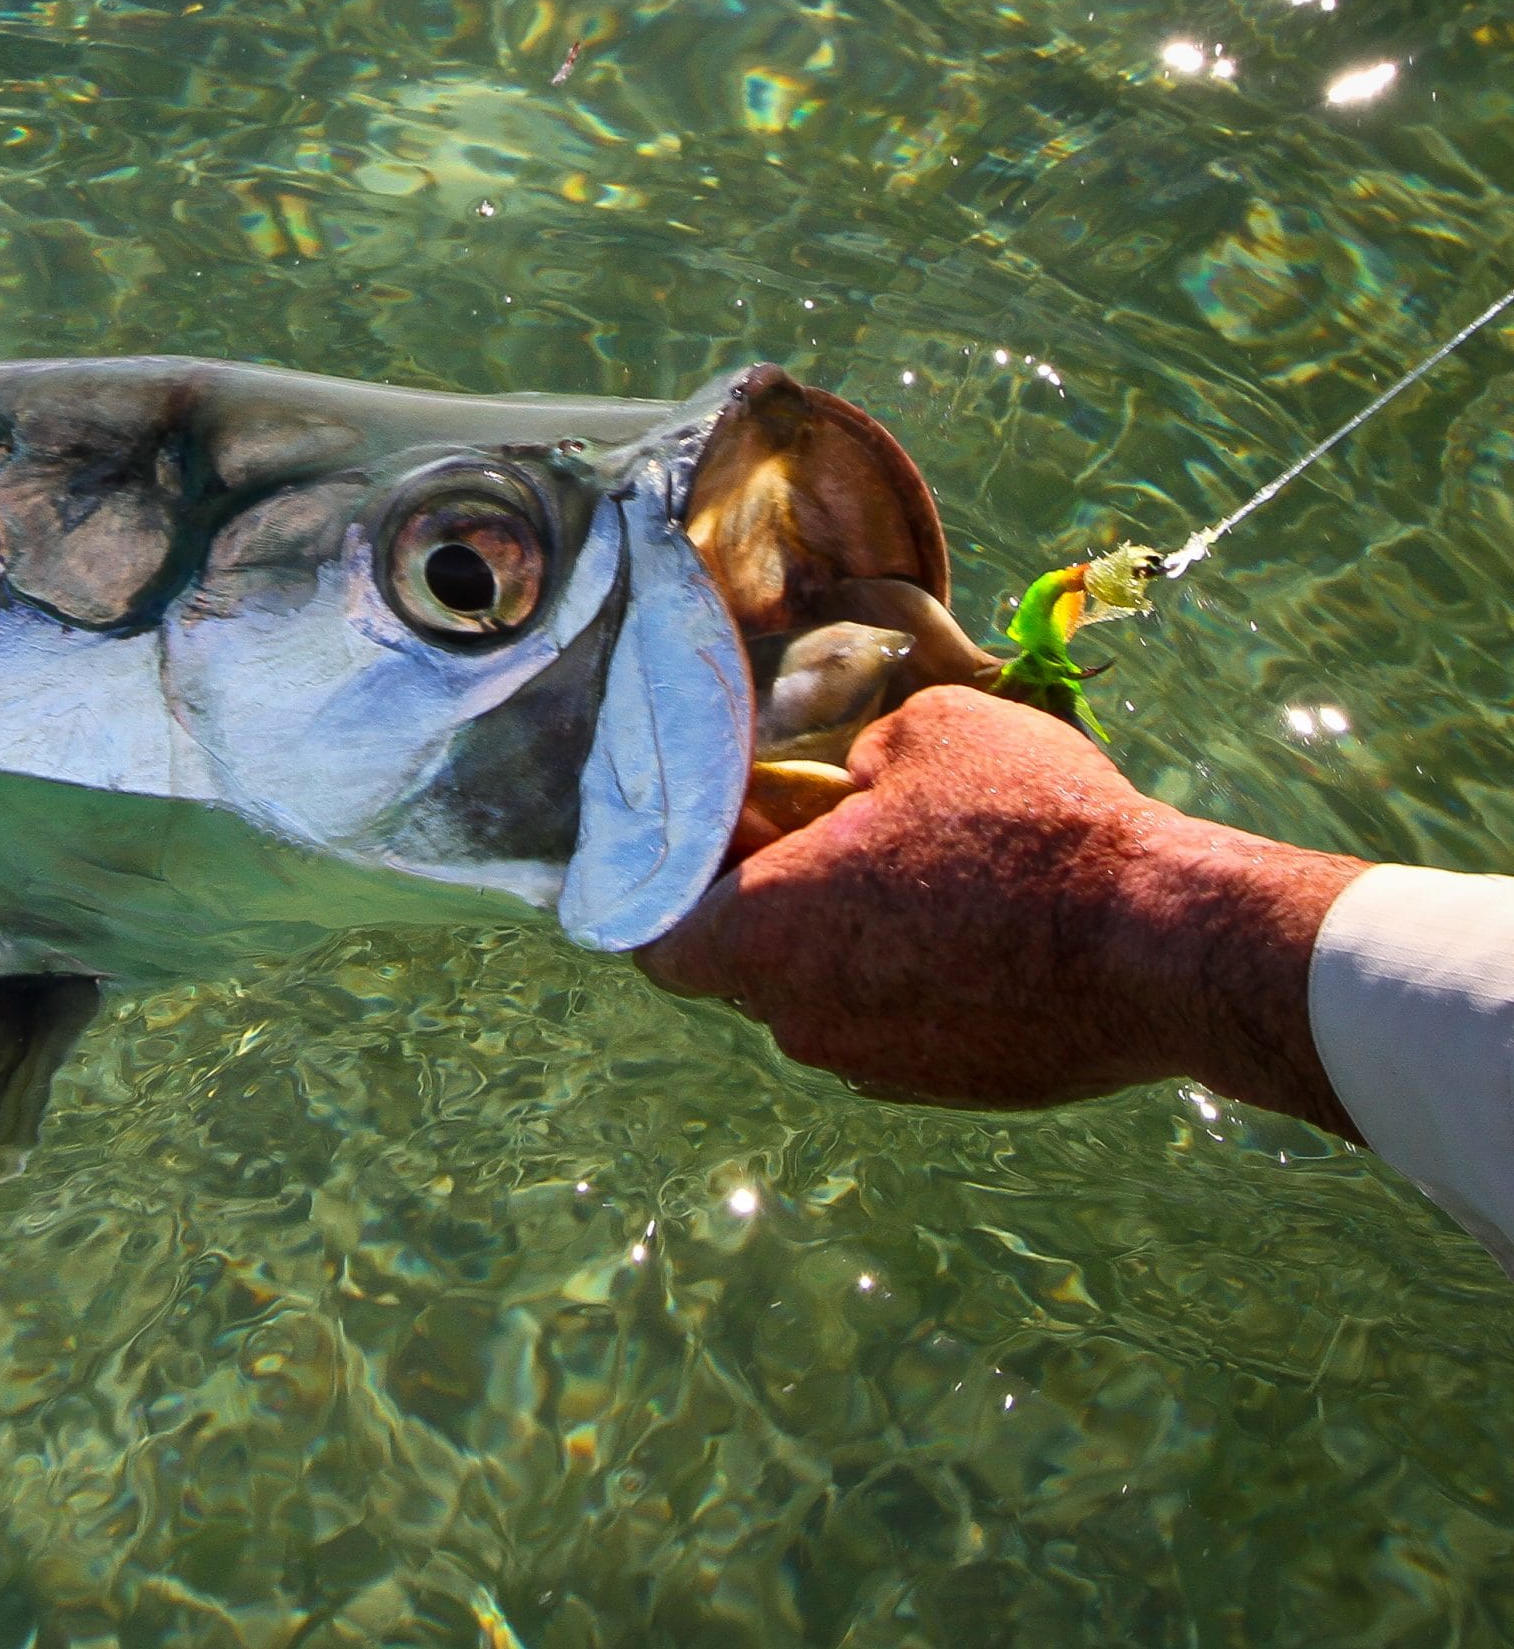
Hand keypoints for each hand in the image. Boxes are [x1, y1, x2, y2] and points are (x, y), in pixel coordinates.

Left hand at [638, 686, 1370, 1133]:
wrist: (1166, 944)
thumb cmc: (1037, 829)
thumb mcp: (928, 731)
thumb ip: (853, 759)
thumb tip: (851, 785)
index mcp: (768, 932)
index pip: (654, 938)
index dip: (666, 888)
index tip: (705, 847)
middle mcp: (801, 1018)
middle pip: (745, 963)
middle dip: (772, 906)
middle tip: (832, 840)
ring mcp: (875, 1065)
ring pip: (823, 997)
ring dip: (851, 946)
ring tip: (928, 880)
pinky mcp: (947, 1088)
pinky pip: (897, 1026)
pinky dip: (916, 985)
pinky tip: (982, 932)